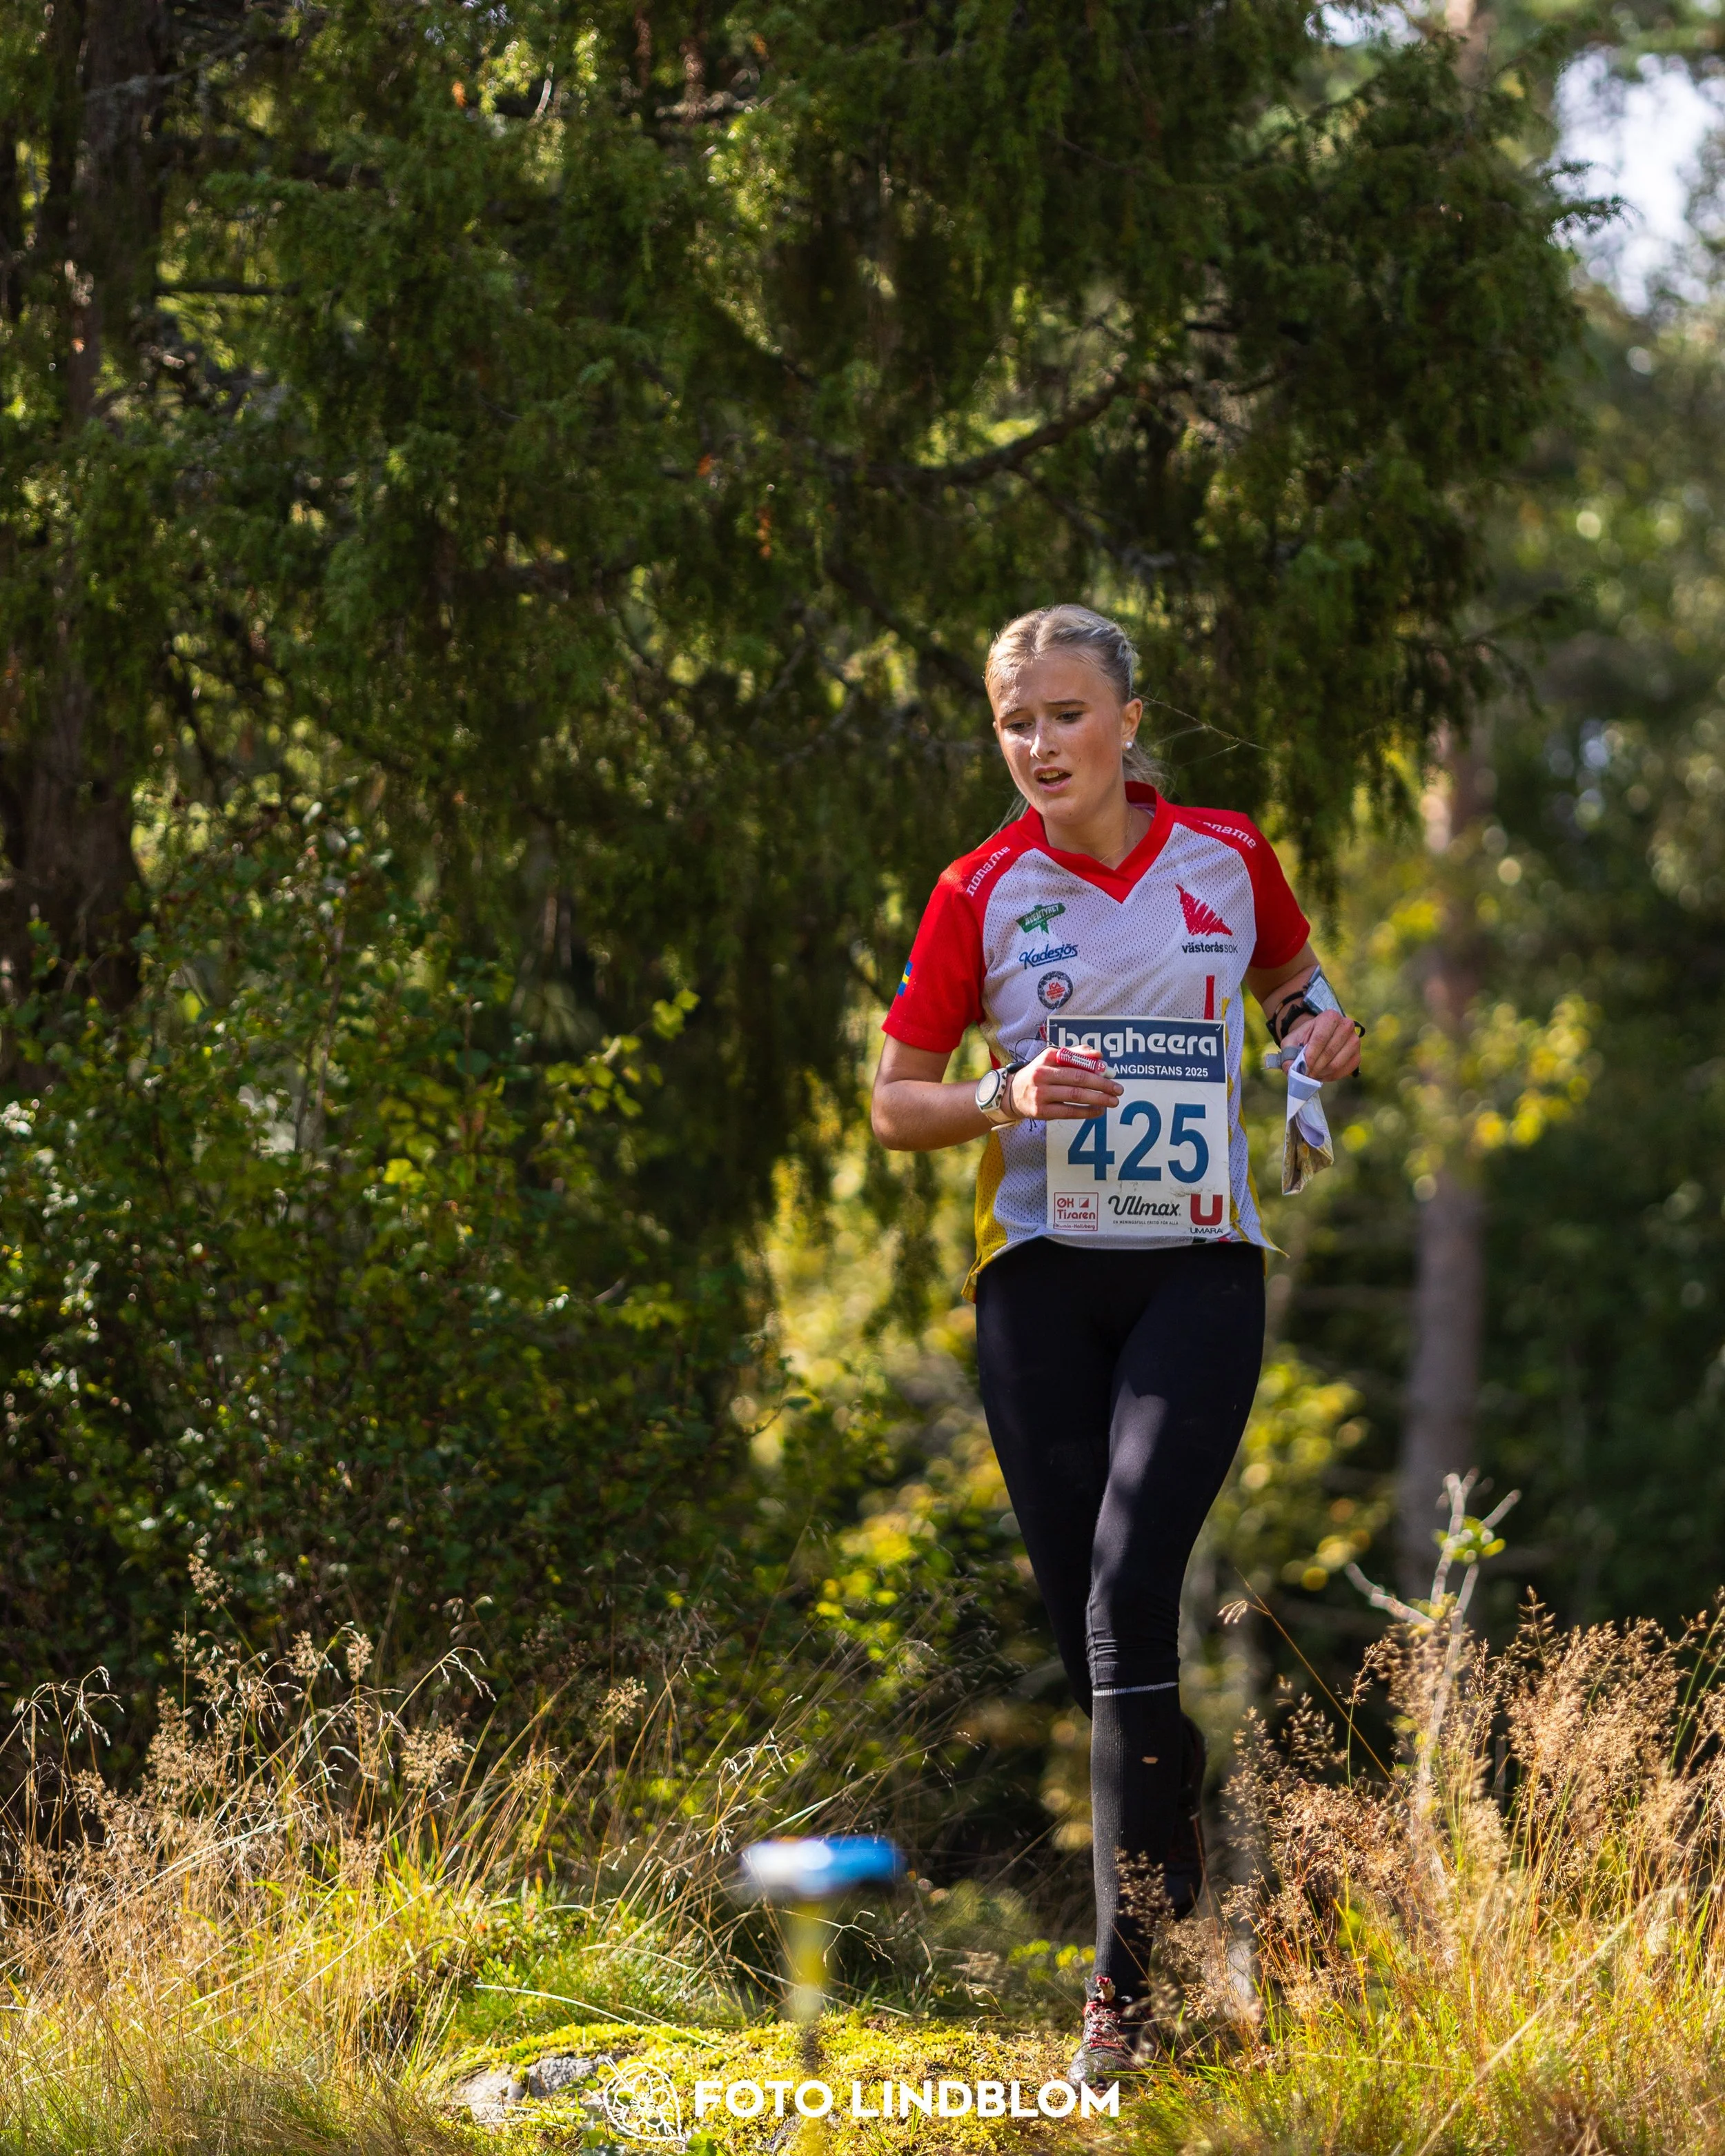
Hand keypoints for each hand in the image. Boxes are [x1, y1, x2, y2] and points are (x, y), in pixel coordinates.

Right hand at [1007, 1043, 1122, 1121]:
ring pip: (1075, 1096)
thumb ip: (1075, 1054)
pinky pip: (1069, 1112)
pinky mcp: (1041, 1111)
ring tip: (1112, 1101)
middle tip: (1118, 1089)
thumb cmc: (1039, 1074)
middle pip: (1078, 1079)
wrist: (1012, 1094)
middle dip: (1102, 1084)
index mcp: (1047, 1057)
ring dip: (1098, 1099)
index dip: (1094, 1066)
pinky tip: (1098, 1111)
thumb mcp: (1052, 1059)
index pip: (1075, 1060)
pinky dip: (1086, 1112)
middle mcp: (1042, 1074)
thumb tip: (1098, 1055)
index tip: (1110, 1071)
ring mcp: (1041, 1094)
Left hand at [1279, 1007, 1359, 1080]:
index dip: (1310, 1056)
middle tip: (1305, 1075)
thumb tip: (1290, 1070)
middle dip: (1315, 1067)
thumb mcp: (1292, 1041)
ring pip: (1337, 1063)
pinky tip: (1322, 1075)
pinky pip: (1345, 1070)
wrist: (1319, 1036)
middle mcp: (1346, 1025)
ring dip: (1322, 1073)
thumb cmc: (1305, 1037)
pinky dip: (1331, 1076)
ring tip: (1312, 1075)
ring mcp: (1355, 1041)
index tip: (1302, 1069)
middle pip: (1329, 1052)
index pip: (1320, 1039)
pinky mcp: (1358, 1055)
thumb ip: (1288, 1054)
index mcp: (1330, 1017)